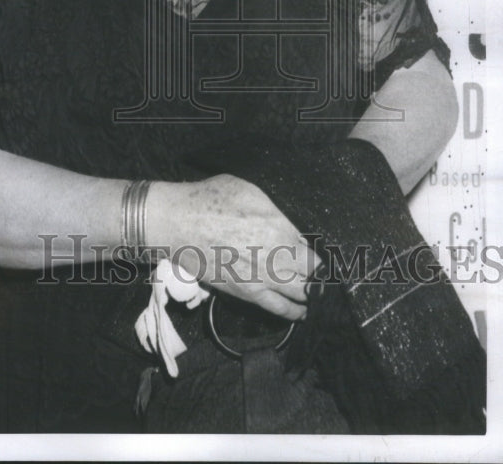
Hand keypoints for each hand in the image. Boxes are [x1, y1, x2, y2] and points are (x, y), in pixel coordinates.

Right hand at [146, 174, 318, 320]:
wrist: (177, 223)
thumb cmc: (210, 200)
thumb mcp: (249, 191)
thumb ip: (276, 210)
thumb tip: (293, 224)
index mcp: (279, 227)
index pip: (315, 248)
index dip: (322, 253)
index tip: (325, 255)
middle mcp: (277, 256)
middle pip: (315, 275)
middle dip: (322, 276)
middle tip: (325, 275)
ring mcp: (263, 278)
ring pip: (303, 294)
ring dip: (313, 294)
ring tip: (319, 293)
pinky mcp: (247, 293)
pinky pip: (280, 309)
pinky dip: (296, 312)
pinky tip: (303, 311)